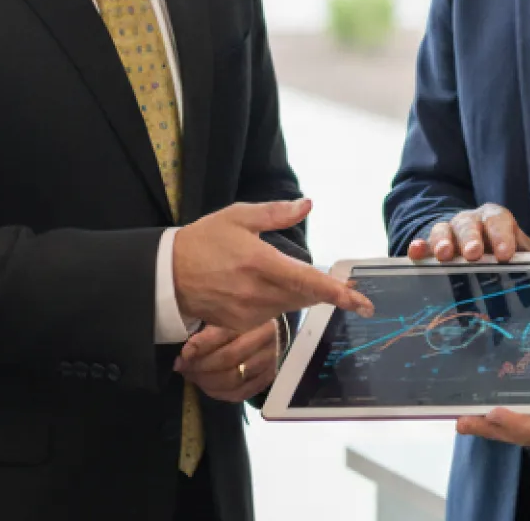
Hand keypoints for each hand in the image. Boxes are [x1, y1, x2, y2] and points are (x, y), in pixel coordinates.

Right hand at [174, 198, 373, 332]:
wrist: (168, 275)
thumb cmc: (204, 240)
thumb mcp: (239, 216)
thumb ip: (275, 213)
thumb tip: (307, 204)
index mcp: (260, 263)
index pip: (307, 281)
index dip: (337, 293)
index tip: (361, 301)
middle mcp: (256, 292)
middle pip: (305, 296)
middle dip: (327, 292)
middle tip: (348, 289)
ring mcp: (248, 312)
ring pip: (290, 306)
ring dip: (301, 295)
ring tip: (305, 282)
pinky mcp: (241, 325)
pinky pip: (272, 315)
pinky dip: (279, 303)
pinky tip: (271, 289)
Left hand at [175, 321, 279, 402]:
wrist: (273, 327)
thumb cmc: (242, 317)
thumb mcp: (225, 312)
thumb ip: (207, 321)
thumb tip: (186, 348)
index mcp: (253, 317)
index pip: (222, 334)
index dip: (200, 346)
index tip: (183, 354)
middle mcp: (265, 339)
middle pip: (228, 358)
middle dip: (200, 366)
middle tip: (182, 367)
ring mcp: (269, 361)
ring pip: (234, 379)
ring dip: (206, 381)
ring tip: (191, 376)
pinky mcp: (268, 378)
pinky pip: (241, 393)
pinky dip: (220, 393)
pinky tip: (206, 386)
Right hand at [407, 203, 529, 262]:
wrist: (470, 242)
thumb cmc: (498, 248)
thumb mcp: (518, 249)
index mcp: (495, 219)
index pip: (499, 221)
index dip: (502, 236)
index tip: (505, 254)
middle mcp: (470, 221)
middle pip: (469, 223)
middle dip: (471, 238)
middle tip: (473, 254)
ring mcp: (448, 231)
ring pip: (444, 229)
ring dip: (443, 241)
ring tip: (445, 255)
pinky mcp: (429, 243)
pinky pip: (422, 241)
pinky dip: (419, 245)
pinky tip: (416, 253)